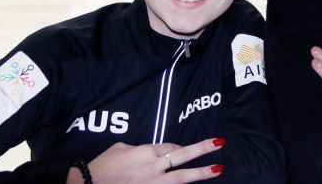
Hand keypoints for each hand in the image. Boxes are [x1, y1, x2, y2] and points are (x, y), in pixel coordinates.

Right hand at [67, 138, 224, 183]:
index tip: (181, 150)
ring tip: (218, 168)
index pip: (170, 147)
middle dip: (202, 149)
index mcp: (145, 152)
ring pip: (181, 178)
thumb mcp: (120, 149)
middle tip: (220, 143)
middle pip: (182, 156)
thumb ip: (139, 148)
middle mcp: (152, 167)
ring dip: (201, 173)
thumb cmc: (101, 167)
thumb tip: (147, 151)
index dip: (178, 148)